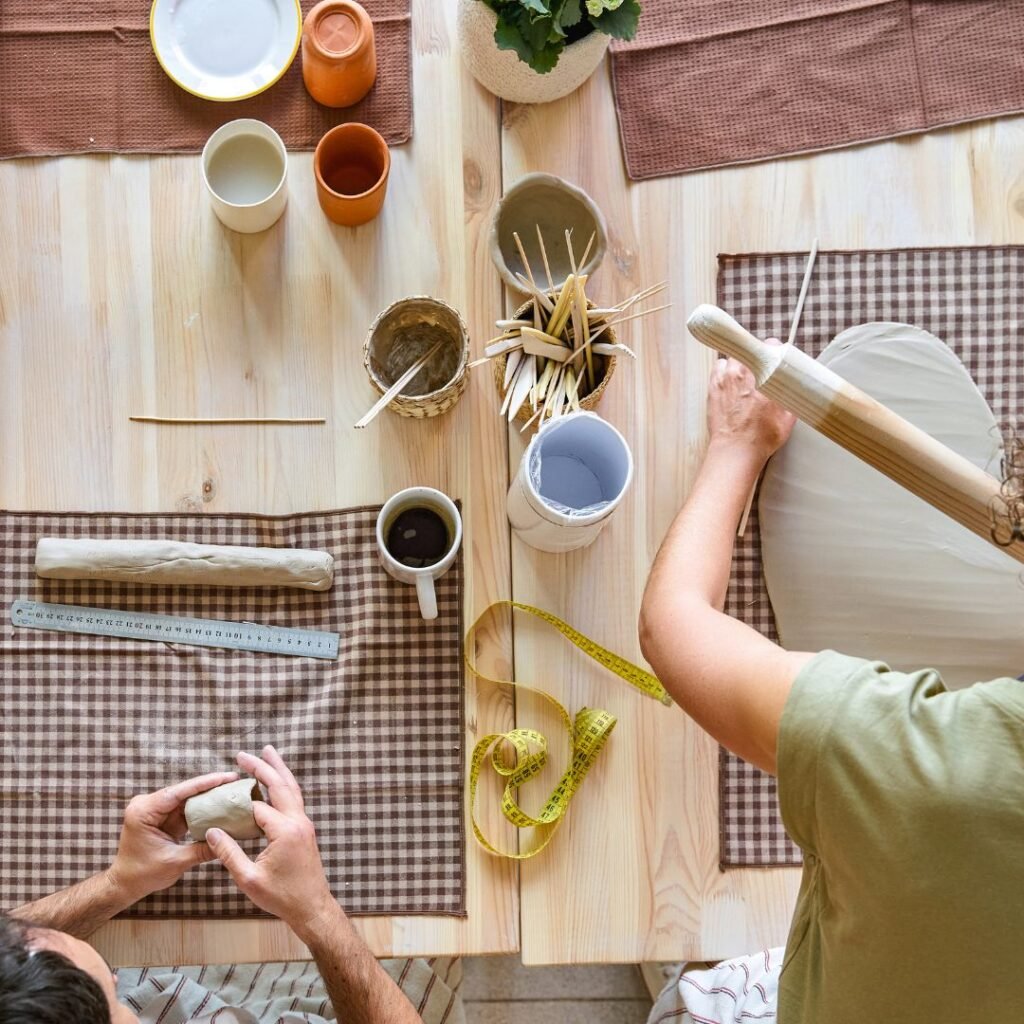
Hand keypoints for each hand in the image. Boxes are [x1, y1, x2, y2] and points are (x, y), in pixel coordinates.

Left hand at [107, 770, 238, 902]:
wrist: (125, 884)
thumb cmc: (142, 874)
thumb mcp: (175, 862)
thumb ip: (201, 850)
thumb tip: (228, 841)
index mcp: (143, 811)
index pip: (178, 792)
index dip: (204, 783)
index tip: (226, 776)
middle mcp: (147, 805)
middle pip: (184, 791)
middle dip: (210, 787)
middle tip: (235, 782)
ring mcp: (155, 809)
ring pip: (187, 798)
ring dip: (208, 797)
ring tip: (232, 791)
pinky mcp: (162, 816)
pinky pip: (185, 808)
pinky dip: (202, 809)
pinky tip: (220, 805)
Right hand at [205, 745, 339, 941]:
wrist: (311, 906)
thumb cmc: (281, 897)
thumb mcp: (249, 879)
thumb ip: (229, 853)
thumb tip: (210, 832)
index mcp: (285, 831)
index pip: (257, 807)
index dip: (237, 804)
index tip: (218, 798)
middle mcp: (298, 821)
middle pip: (280, 785)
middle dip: (262, 767)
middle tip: (243, 754)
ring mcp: (304, 823)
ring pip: (291, 788)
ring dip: (278, 769)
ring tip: (268, 752)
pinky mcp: (305, 828)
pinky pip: (294, 799)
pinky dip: (284, 785)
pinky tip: (276, 781)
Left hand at [707, 339, 796, 460]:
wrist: (736, 450)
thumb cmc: (761, 437)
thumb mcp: (788, 417)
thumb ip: (790, 397)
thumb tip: (795, 388)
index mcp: (764, 376)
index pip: (769, 346)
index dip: (772, 350)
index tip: (773, 356)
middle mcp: (743, 373)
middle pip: (749, 350)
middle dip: (755, 359)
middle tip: (759, 371)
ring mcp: (725, 378)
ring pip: (732, 358)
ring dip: (738, 365)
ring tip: (743, 378)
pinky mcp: (712, 387)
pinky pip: (718, 368)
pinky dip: (724, 372)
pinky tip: (730, 383)